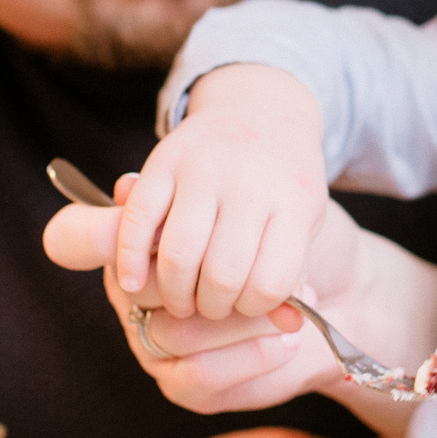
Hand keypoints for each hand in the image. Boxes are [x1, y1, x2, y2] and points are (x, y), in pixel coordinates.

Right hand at [46, 178, 361, 413]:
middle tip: (267, 266)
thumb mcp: (260, 204)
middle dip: (209, 277)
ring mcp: (152, 341)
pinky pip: (199, 374)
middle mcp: (134, 294)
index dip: (95, 231)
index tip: (133, 208)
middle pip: (139, 285)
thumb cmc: (284, 235)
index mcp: (138, 242)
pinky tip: (285, 340)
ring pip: (176, 330)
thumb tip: (129, 188)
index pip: (76, 237)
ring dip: (242, 320)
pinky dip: (248, 356)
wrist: (337, 294)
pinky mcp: (181, 384)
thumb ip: (205, 201)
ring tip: (293, 308)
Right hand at [115, 64, 329, 319]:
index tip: (251, 305)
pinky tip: (133, 283)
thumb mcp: (307, 222)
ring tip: (183, 301)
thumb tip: (286, 327)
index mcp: (294, 200)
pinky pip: (138, 221)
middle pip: (222, 276)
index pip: (270, 284)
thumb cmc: (285, 184)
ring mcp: (203, 169)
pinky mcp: (164, 160)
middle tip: (212, 308)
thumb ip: (292, 272)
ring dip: (176, 293)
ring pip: (179, 256)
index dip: (256, 308)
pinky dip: (130, 258)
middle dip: (214, 307)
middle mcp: (248, 182)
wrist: (263, 110)